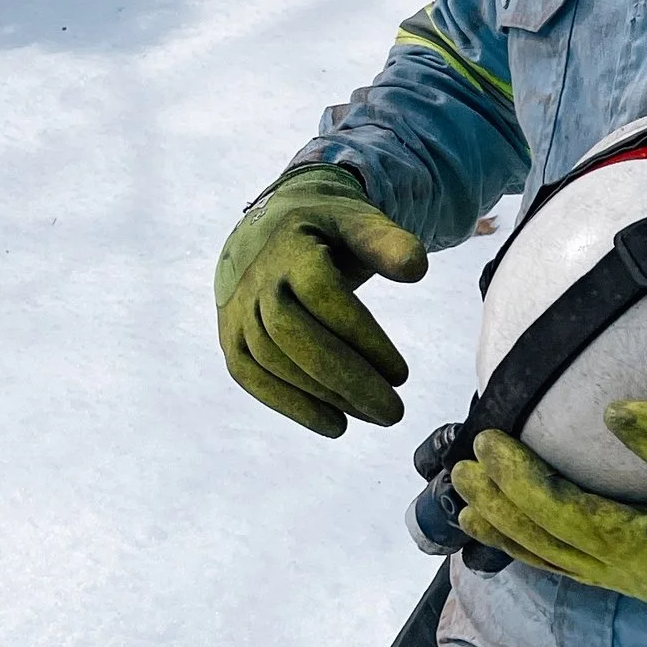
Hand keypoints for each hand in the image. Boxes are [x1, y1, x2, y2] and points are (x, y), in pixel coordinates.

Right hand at [214, 168, 428, 435]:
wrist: (268, 230)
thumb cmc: (326, 231)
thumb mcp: (357, 222)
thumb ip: (385, 242)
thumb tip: (416, 268)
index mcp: (291, 247)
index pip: (323, 295)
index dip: (362, 337)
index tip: (401, 374)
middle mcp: (257, 280)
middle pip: (293, 335)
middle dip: (345, 378)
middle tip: (393, 410)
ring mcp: (238, 311)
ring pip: (273, 361)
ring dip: (324, 397)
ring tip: (373, 415)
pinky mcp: (231, 337)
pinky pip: (252, 376)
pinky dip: (291, 405)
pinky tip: (334, 424)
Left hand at [450, 401, 646, 621]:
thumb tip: (616, 410)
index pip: (566, 516)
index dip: (520, 481)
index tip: (487, 443)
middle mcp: (640, 578)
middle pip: (549, 544)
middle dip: (500, 508)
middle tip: (460, 468)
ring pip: (561, 563)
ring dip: (513, 533)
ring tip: (471, 504)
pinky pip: (586, 567)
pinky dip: (548, 548)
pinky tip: (534, 531)